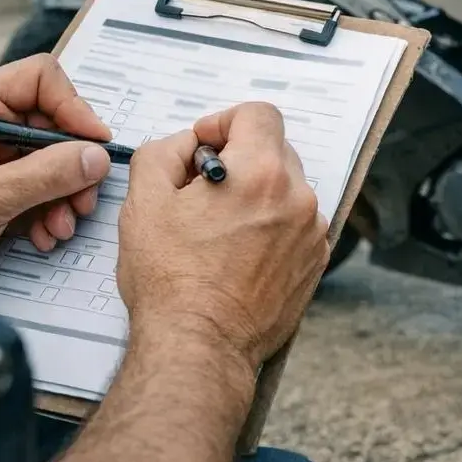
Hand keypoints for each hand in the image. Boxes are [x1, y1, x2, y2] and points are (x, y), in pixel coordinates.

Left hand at [0, 55, 111, 295]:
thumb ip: (45, 174)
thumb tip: (95, 156)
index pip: (39, 81)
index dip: (74, 107)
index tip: (95, 143)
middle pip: (51, 126)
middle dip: (73, 165)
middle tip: (84, 198)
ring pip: (48, 162)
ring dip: (62, 196)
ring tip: (60, 227)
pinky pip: (34, 191)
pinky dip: (45, 213)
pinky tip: (43, 236)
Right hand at [117, 102, 328, 378]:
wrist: (199, 347)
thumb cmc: (170, 281)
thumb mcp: (145, 202)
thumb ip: (164, 152)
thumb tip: (188, 145)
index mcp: (262, 172)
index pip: (258, 114)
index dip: (224, 122)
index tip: (203, 147)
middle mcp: (298, 197)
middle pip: (274, 149)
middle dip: (239, 159)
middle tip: (203, 191)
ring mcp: (312, 231)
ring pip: (285, 189)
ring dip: (256, 195)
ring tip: (219, 229)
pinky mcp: (315, 261)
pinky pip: (295, 224)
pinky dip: (271, 227)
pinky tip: (238, 254)